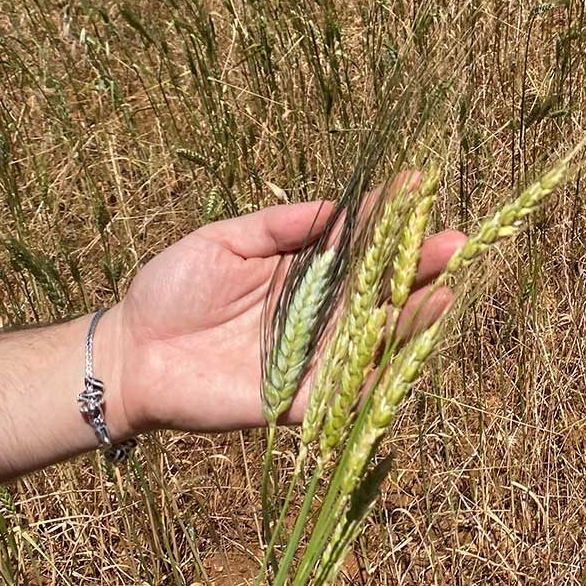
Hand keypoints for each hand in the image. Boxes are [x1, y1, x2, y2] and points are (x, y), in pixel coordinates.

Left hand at [103, 175, 463, 439]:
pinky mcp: (298, 400)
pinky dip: (378, 375)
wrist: (132, 353)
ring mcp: (312, 355)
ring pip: (375, 336)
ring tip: (442, 288)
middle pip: (378, 287)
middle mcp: (317, 311)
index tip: (419, 186)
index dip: (387, 215)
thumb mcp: (226, 239)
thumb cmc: (173, 286)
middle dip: (417, 265)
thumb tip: (339, 207)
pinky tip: (405, 352)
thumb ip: (282, 226)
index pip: (357, 240)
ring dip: (410, 316)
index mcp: (302, 269)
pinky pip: (348, 391)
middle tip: (454, 242)